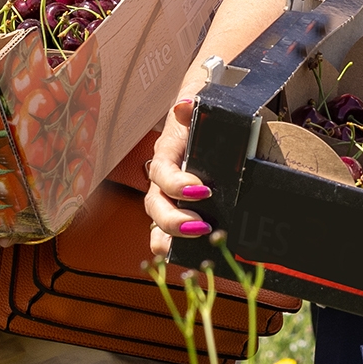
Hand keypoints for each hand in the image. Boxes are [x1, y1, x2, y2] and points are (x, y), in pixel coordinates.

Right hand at [144, 102, 217, 271]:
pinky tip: (193, 259)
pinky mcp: (183, 208)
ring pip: (158, 223)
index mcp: (167, 153)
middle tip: (200, 226)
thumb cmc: (203, 113)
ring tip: (195, 247)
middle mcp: (163, 178)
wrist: (207, 113)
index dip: (177, 184)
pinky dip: (176, 247)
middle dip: (173, 220)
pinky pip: (171, 233)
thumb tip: (185, 106)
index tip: (201, 190)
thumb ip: (193, 105)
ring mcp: (170, 196)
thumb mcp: (200, 104)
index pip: (163, 173)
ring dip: (171, 238)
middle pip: (155, 204)